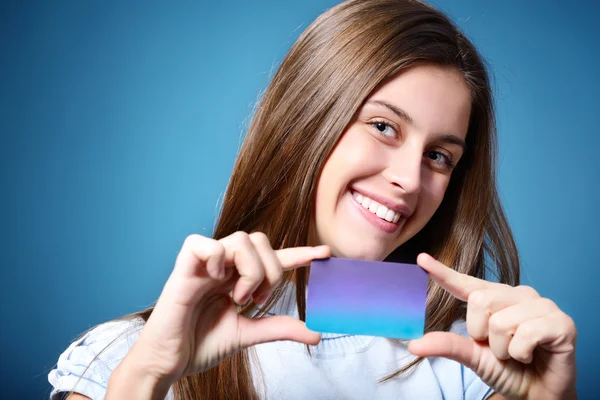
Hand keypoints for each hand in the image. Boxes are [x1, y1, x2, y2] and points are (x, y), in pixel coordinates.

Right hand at [124, 232, 329, 385]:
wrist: (169, 362)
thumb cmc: (201, 344)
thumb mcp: (248, 333)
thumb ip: (279, 327)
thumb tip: (316, 333)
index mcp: (238, 278)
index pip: (273, 258)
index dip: (300, 253)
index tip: (326, 254)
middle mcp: (224, 267)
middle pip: (259, 240)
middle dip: (270, 268)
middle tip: (259, 298)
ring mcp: (204, 265)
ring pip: (239, 239)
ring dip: (248, 270)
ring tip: (238, 297)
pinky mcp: (183, 269)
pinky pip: (203, 244)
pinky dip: (217, 260)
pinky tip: (215, 282)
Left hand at [408, 253, 576, 399]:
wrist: (538, 395)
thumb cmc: (509, 370)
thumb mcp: (473, 356)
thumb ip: (447, 345)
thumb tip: (414, 344)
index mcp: (496, 298)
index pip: (466, 284)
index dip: (443, 272)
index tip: (421, 260)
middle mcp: (518, 294)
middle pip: (480, 302)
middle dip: (482, 335)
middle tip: (500, 349)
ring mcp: (541, 305)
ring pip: (501, 321)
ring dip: (503, 349)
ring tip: (518, 354)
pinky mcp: (561, 322)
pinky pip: (526, 334)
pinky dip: (521, 353)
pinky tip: (532, 356)